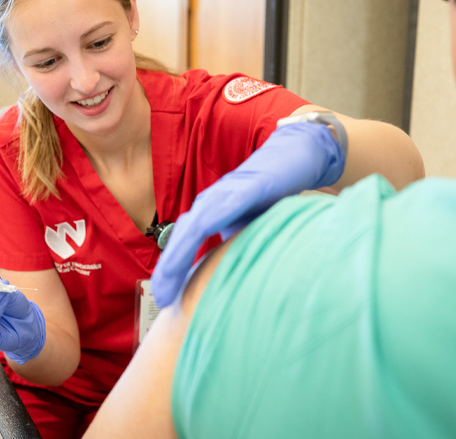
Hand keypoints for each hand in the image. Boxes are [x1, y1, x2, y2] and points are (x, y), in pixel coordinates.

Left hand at [150, 121, 345, 306]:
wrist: (294, 158)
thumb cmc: (270, 197)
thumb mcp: (249, 229)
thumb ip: (234, 249)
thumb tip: (227, 284)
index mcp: (208, 214)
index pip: (181, 243)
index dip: (170, 270)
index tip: (163, 298)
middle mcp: (210, 203)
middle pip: (180, 237)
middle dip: (168, 268)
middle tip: (161, 297)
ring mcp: (226, 194)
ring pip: (194, 225)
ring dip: (179, 252)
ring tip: (169, 278)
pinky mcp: (247, 186)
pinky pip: (225, 206)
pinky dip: (210, 221)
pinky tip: (201, 235)